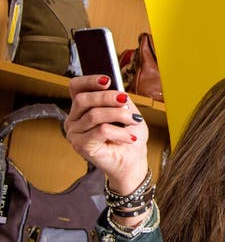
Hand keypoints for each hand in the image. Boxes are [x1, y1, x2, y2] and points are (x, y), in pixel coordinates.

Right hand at [65, 75, 149, 193]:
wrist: (132, 162)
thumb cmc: (128, 136)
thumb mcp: (128, 112)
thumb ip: (119, 100)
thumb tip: (117, 90)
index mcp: (82, 107)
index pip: (76, 87)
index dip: (89, 80)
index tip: (107, 79)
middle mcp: (74, 119)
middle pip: (83, 99)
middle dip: (107, 97)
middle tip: (124, 100)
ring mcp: (74, 133)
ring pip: (94, 115)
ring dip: (118, 115)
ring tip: (133, 121)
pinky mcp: (81, 145)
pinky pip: (101, 131)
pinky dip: (120, 133)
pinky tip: (130, 137)